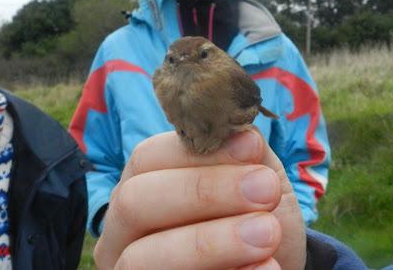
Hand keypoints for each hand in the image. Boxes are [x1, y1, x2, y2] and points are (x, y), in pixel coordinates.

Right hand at [94, 130, 304, 268]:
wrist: (269, 260)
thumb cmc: (254, 213)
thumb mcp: (256, 175)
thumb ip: (246, 153)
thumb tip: (244, 136)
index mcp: (143, 183)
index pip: (147, 158)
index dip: (196, 153)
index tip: (252, 149)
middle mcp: (123, 226)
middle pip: (135, 202)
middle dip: (202, 193)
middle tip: (264, 191)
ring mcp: (128, 265)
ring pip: (142, 257)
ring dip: (210, 243)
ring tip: (268, 234)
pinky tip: (266, 267)